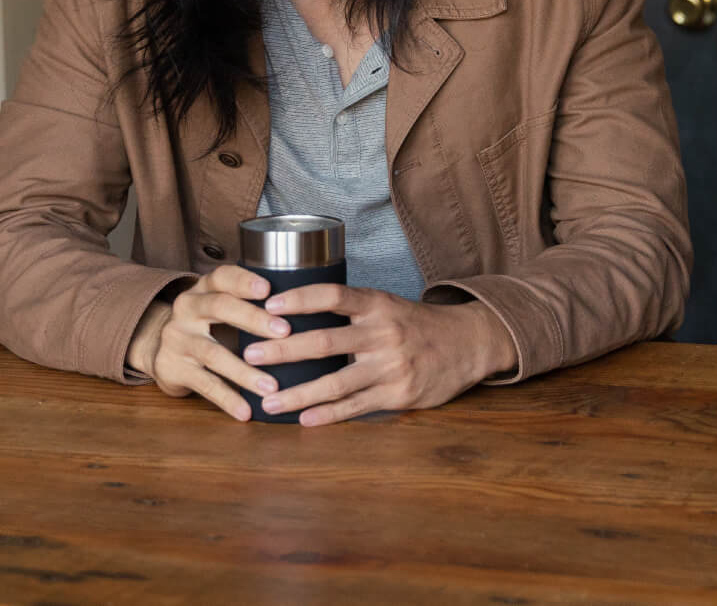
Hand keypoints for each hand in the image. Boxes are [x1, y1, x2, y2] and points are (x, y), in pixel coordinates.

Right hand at [125, 264, 291, 420]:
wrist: (161, 349)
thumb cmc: (207, 325)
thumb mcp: (220, 306)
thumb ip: (250, 303)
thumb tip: (306, 310)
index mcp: (204, 288)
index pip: (223, 276)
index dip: (244, 282)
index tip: (269, 289)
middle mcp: (187, 308)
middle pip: (220, 307)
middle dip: (254, 319)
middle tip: (285, 332)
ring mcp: (178, 339)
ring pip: (213, 353)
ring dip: (245, 371)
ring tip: (272, 386)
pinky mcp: (173, 369)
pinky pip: (204, 384)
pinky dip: (228, 398)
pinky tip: (247, 411)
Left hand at [243, 285, 516, 426]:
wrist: (467, 344)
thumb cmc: (415, 324)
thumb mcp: (388, 304)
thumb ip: (352, 310)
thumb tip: (296, 312)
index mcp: (377, 304)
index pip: (332, 295)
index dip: (300, 299)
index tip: (268, 304)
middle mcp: (382, 332)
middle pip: (325, 342)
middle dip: (283, 350)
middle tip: (250, 355)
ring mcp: (391, 366)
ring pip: (336, 383)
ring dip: (297, 394)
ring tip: (267, 402)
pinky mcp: (398, 395)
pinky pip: (356, 407)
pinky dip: (328, 415)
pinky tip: (303, 420)